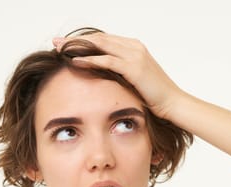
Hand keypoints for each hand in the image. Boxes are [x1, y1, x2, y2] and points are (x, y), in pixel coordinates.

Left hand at [53, 32, 184, 120]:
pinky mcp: (134, 67)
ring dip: (77, 46)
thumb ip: (121, 74)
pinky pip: (107, 61)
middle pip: (98, 39)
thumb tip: (105, 78)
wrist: (173, 104)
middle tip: (56, 42)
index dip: (84, 41)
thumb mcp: (135, 81)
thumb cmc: (155, 97)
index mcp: (134, 48)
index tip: (66, 44)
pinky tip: (74, 61)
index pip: (103, 39)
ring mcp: (134, 55)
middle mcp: (133, 47)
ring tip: (59, 48)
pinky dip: (89, 60)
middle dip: (75, 40)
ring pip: (100, 45)